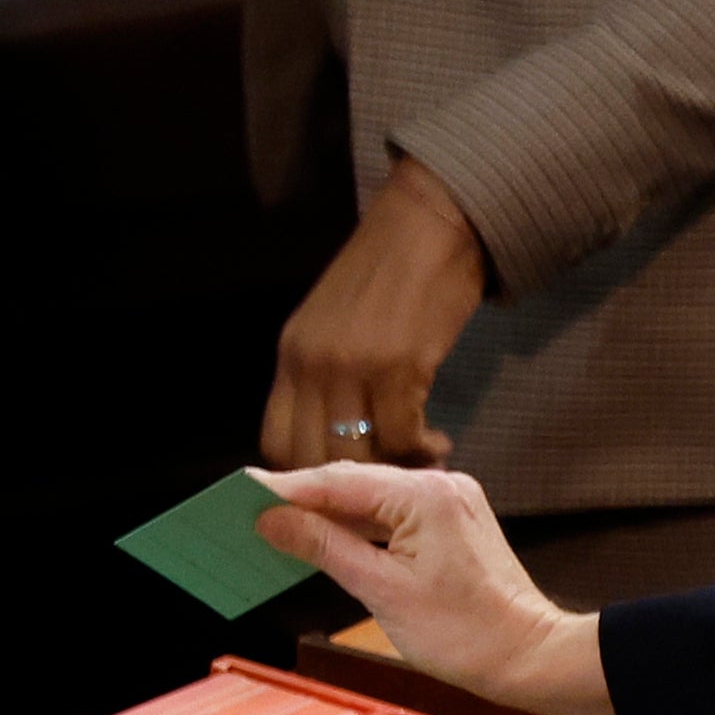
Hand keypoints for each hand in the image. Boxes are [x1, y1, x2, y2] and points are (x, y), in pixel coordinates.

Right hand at [252, 462, 614, 714]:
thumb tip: (272, 521)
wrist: (532, 658)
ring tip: (270, 529)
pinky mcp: (451, 523)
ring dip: (323, 515)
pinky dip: (354, 529)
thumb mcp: (382, 592)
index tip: (237, 494)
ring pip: (369, 500)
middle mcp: (440, 487)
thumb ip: (323, 548)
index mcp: (426, 496)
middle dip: (297, 500)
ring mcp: (449, 503)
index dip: (283, 490)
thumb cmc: (468, 635)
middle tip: (241, 513)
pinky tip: (320, 542)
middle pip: (351, 484)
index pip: (337, 483)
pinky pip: (390, 516)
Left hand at [262, 156, 486, 468]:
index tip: (343, 487)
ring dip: (391, 471)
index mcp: (291, 354)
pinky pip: (403, 435)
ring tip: (417, 462)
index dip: (306, 476)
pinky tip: (438, 441)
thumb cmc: (392, 273)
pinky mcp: (400, 365)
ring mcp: (353, 365)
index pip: (276, 441)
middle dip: (350, 486)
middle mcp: (312, 363)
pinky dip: (423, 450)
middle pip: (312, 457)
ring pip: (358, 454)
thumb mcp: (336, 323)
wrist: (431, 225)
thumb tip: (337, 431)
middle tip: (384, 489)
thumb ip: (325, 373)